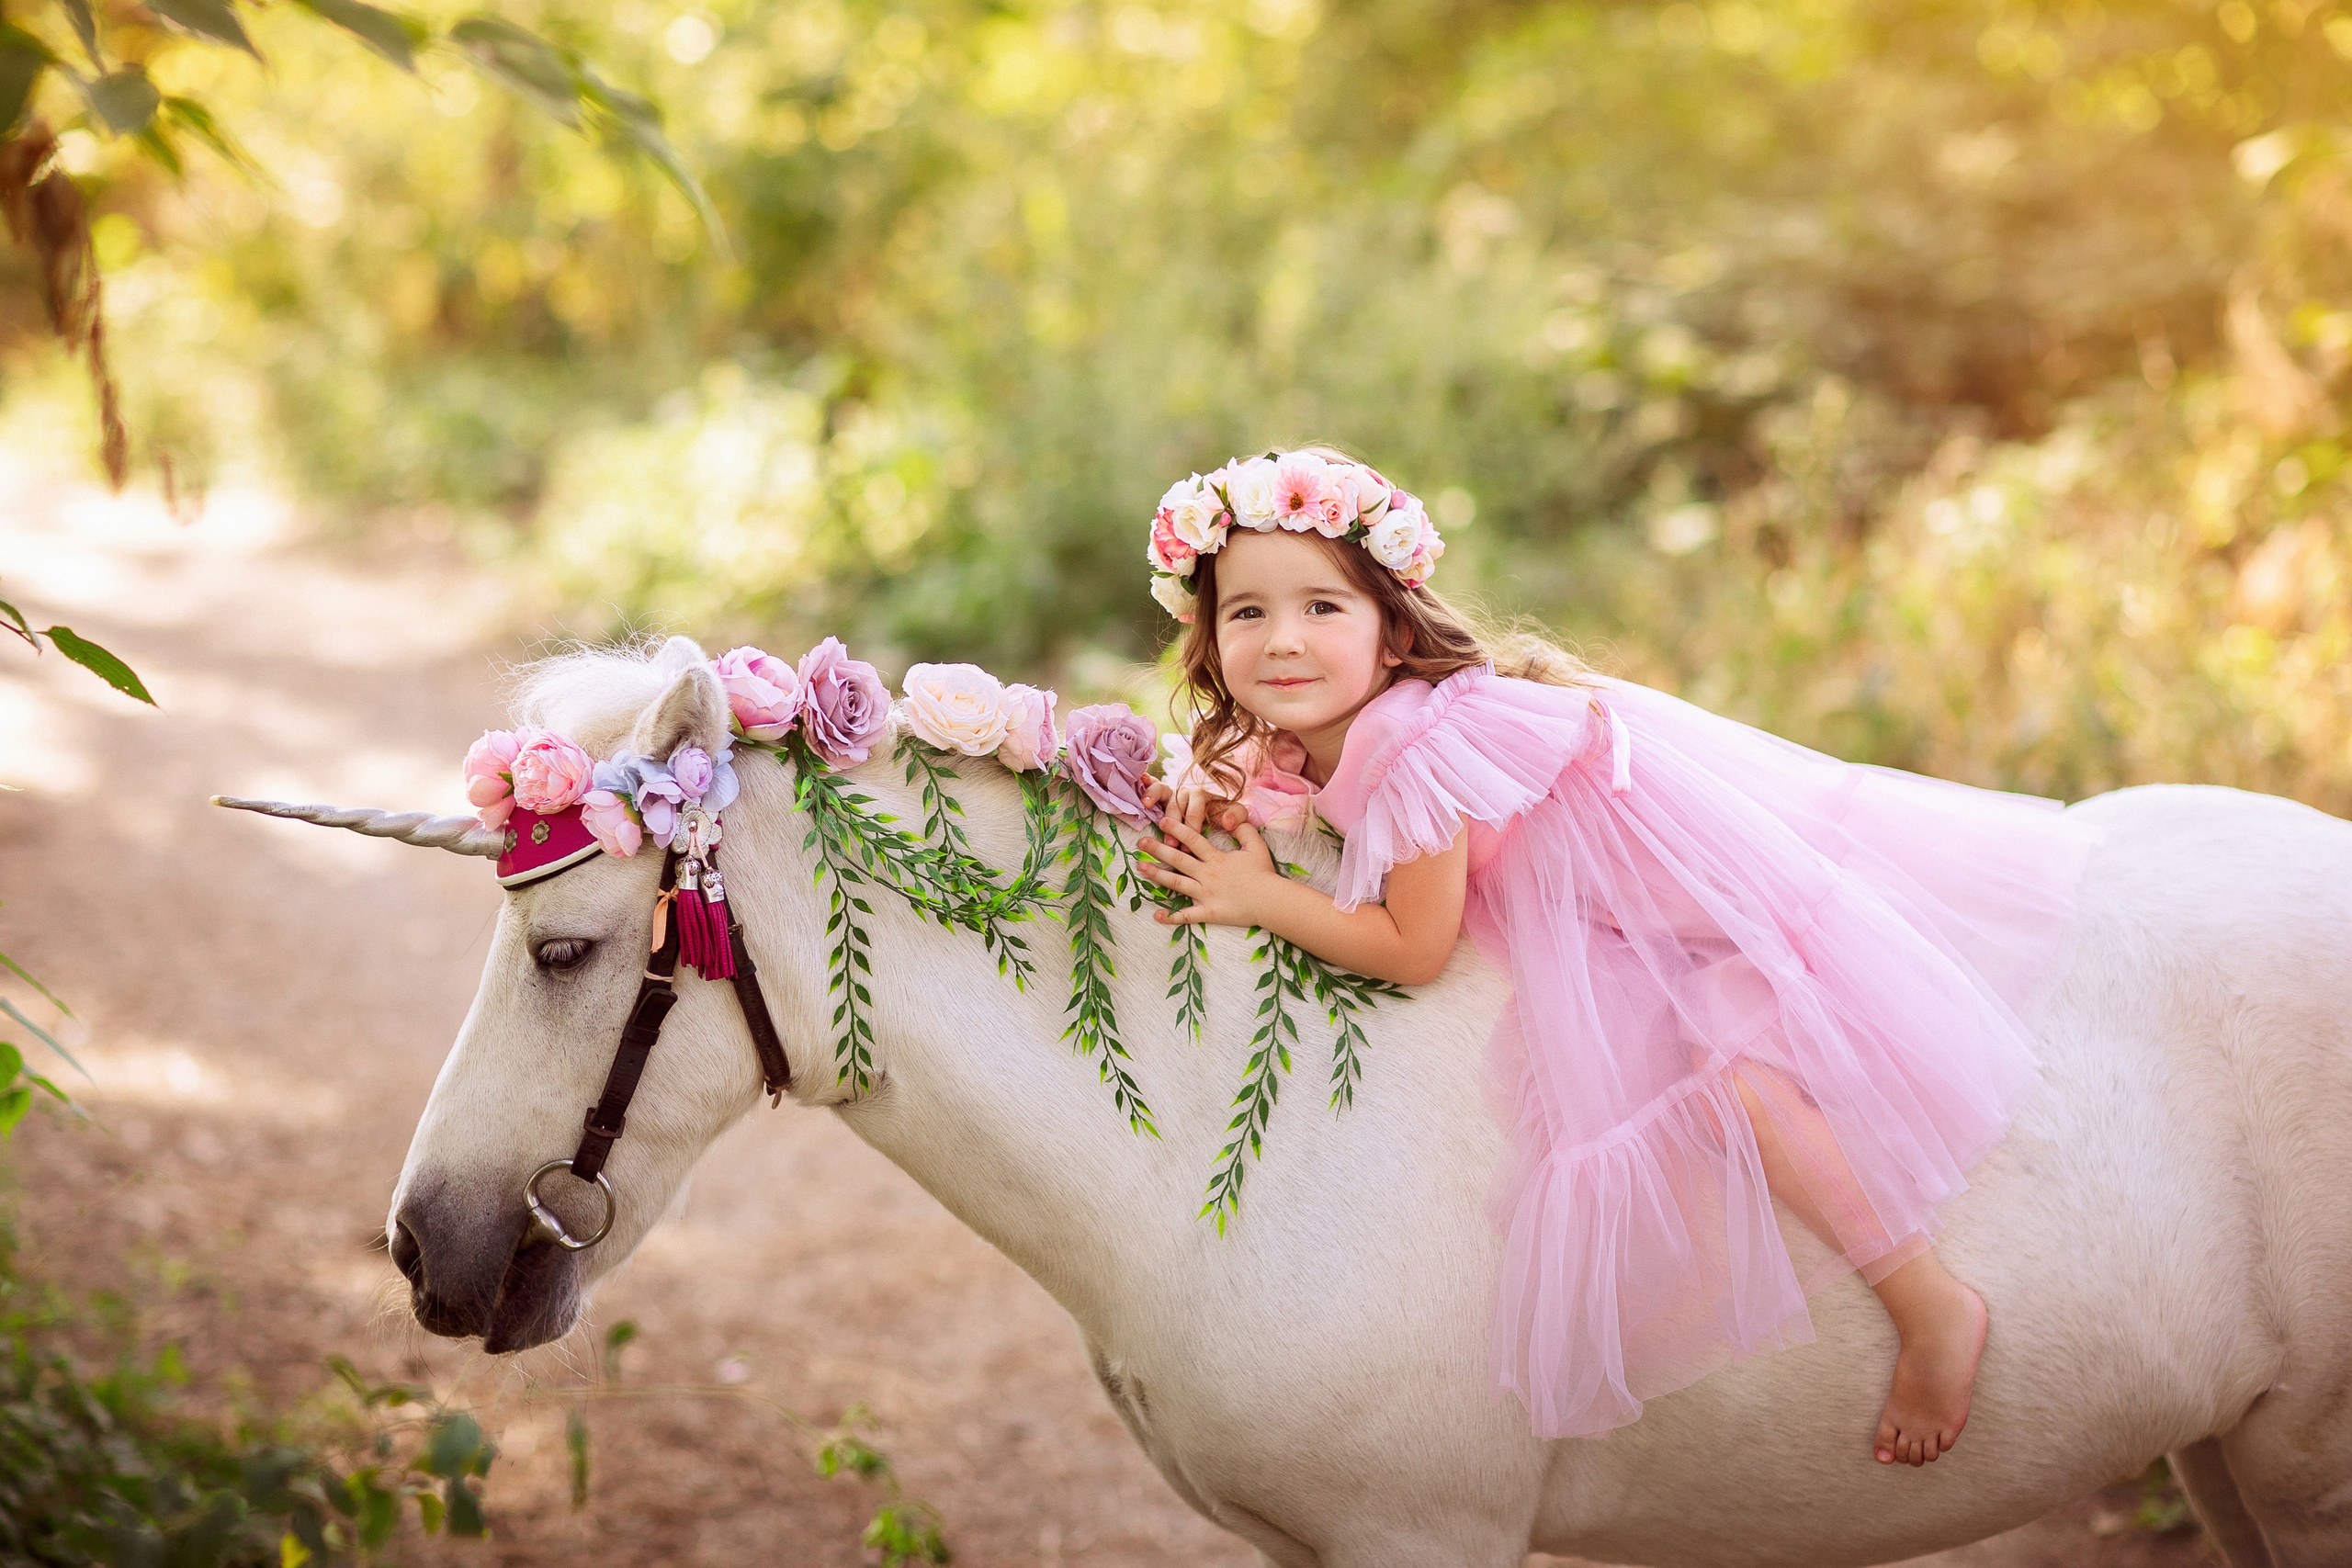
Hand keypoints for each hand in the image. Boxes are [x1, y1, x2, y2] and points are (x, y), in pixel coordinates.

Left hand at [1138, 809, 1282, 927]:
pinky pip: (1187, 916)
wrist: (1270, 900)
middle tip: (1140, 842)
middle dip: (1158, 849)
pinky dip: (1171, 917)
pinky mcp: (1209, 912)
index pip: (1192, 839)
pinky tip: (1156, 916)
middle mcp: (1207, 874)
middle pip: (1178, 859)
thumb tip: (1230, 818)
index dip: (1176, 829)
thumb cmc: (1264, 873)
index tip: (1161, 821)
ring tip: (1141, 868)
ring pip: (1176, 883)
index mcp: (1216, 858)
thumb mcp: (1256, 846)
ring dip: (1157, 875)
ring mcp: (1206, 894)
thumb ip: (1243, 829)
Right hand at [1141, 778, 1244, 837]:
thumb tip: (1228, 822)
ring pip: (1163, 793)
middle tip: (1171, 845)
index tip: (1188, 847)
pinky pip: (1151, 787)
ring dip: (1156, 805)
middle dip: (1173, 823)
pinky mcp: (1159, 795)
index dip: (1192, 825)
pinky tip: (1140, 799)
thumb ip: (1238, 816)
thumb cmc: (1223, 816)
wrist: (1215, 813)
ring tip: (1150, 813)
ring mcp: (1171, 792)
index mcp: (1203, 796)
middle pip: (1177, 802)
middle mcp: (1185, 792)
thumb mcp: (1235, 815)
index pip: (1197, 806)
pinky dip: (1146, 789)